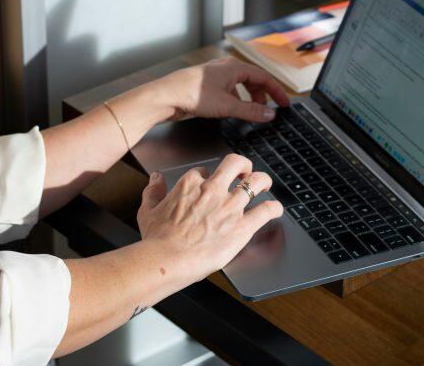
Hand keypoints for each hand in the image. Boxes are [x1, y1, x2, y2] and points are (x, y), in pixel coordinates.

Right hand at [136, 154, 283, 282]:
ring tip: (265, 183)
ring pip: (256, 182)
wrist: (168, 259)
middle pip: (235, 164)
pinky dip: (274, 208)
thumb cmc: (157, 239)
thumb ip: (152, 191)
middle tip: (245, 171)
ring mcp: (230, 207)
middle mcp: (213, 191)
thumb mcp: (148, 210)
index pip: (204, 171)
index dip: (209, 177)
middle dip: (243, 165)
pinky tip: (276, 209)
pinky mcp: (242, 226)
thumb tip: (155, 179)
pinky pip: (266, 210)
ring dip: (263, 181)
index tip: (210, 184)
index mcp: (191, 185)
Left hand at [157, 57, 290, 122]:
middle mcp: (226, 68)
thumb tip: (269, 114)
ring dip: (248, 99)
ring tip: (251, 112)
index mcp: (234, 67)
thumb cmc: (192, 95)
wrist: (166, 96)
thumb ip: (250, 111)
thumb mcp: (227, 106)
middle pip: (252, 80)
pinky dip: (236, 100)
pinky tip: (232, 110)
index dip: (276, 91)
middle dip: (262, 96)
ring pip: (240, 85)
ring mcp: (215, 75)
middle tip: (267, 111)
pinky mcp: (207, 84)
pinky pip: (229, 90)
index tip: (284, 103)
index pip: (263, 77)